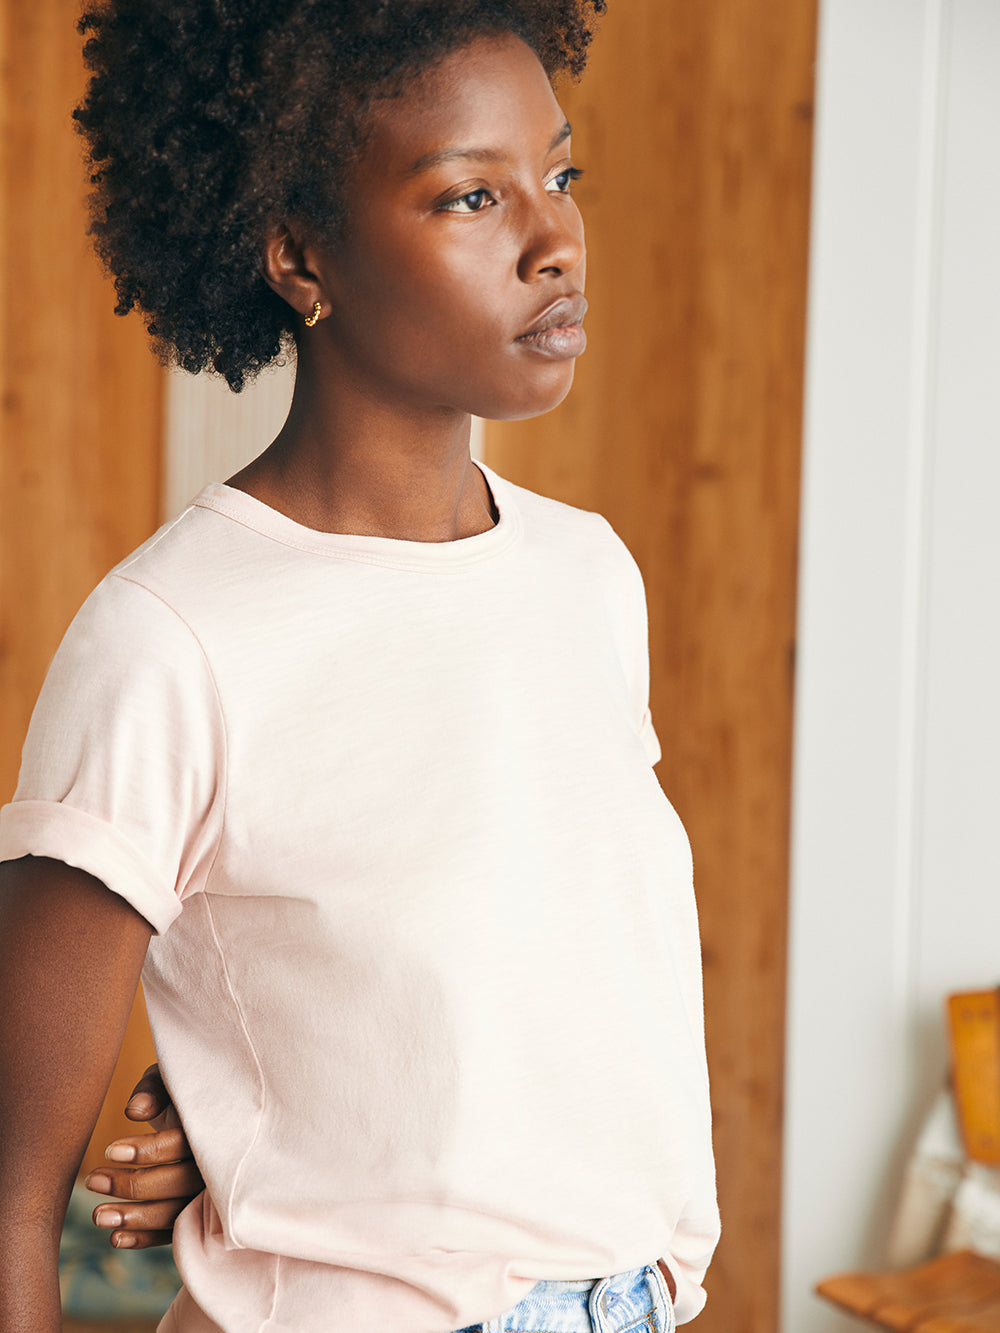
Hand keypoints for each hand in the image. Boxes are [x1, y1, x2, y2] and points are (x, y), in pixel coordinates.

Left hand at [84, 1063, 203, 1248]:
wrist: (205, 1105)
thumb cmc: (180, 1089)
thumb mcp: (169, 1078)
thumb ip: (153, 1089)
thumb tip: (135, 1111)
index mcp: (213, 1125)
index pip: (182, 1145)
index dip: (146, 1151)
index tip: (110, 1151)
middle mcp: (218, 1162)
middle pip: (179, 1183)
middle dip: (133, 1186)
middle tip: (92, 1180)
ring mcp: (211, 1190)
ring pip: (177, 1212)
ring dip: (135, 1219)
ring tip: (97, 1215)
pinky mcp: (200, 1210)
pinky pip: (176, 1229)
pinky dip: (147, 1238)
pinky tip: (116, 1238)